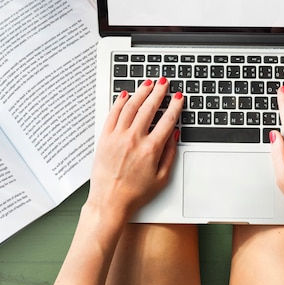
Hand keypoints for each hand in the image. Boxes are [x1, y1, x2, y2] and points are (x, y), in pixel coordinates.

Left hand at [87, 77, 183, 221]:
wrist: (109, 201)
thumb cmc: (135, 193)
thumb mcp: (162, 177)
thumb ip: (170, 154)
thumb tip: (174, 135)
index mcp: (151, 149)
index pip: (167, 120)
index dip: (175, 106)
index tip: (178, 97)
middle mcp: (134, 139)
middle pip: (149, 108)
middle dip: (158, 92)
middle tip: (163, 83)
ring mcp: (118, 137)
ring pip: (131, 107)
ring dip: (141, 92)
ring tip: (148, 83)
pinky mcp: (105, 138)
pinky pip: (113, 114)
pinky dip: (120, 102)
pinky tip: (126, 95)